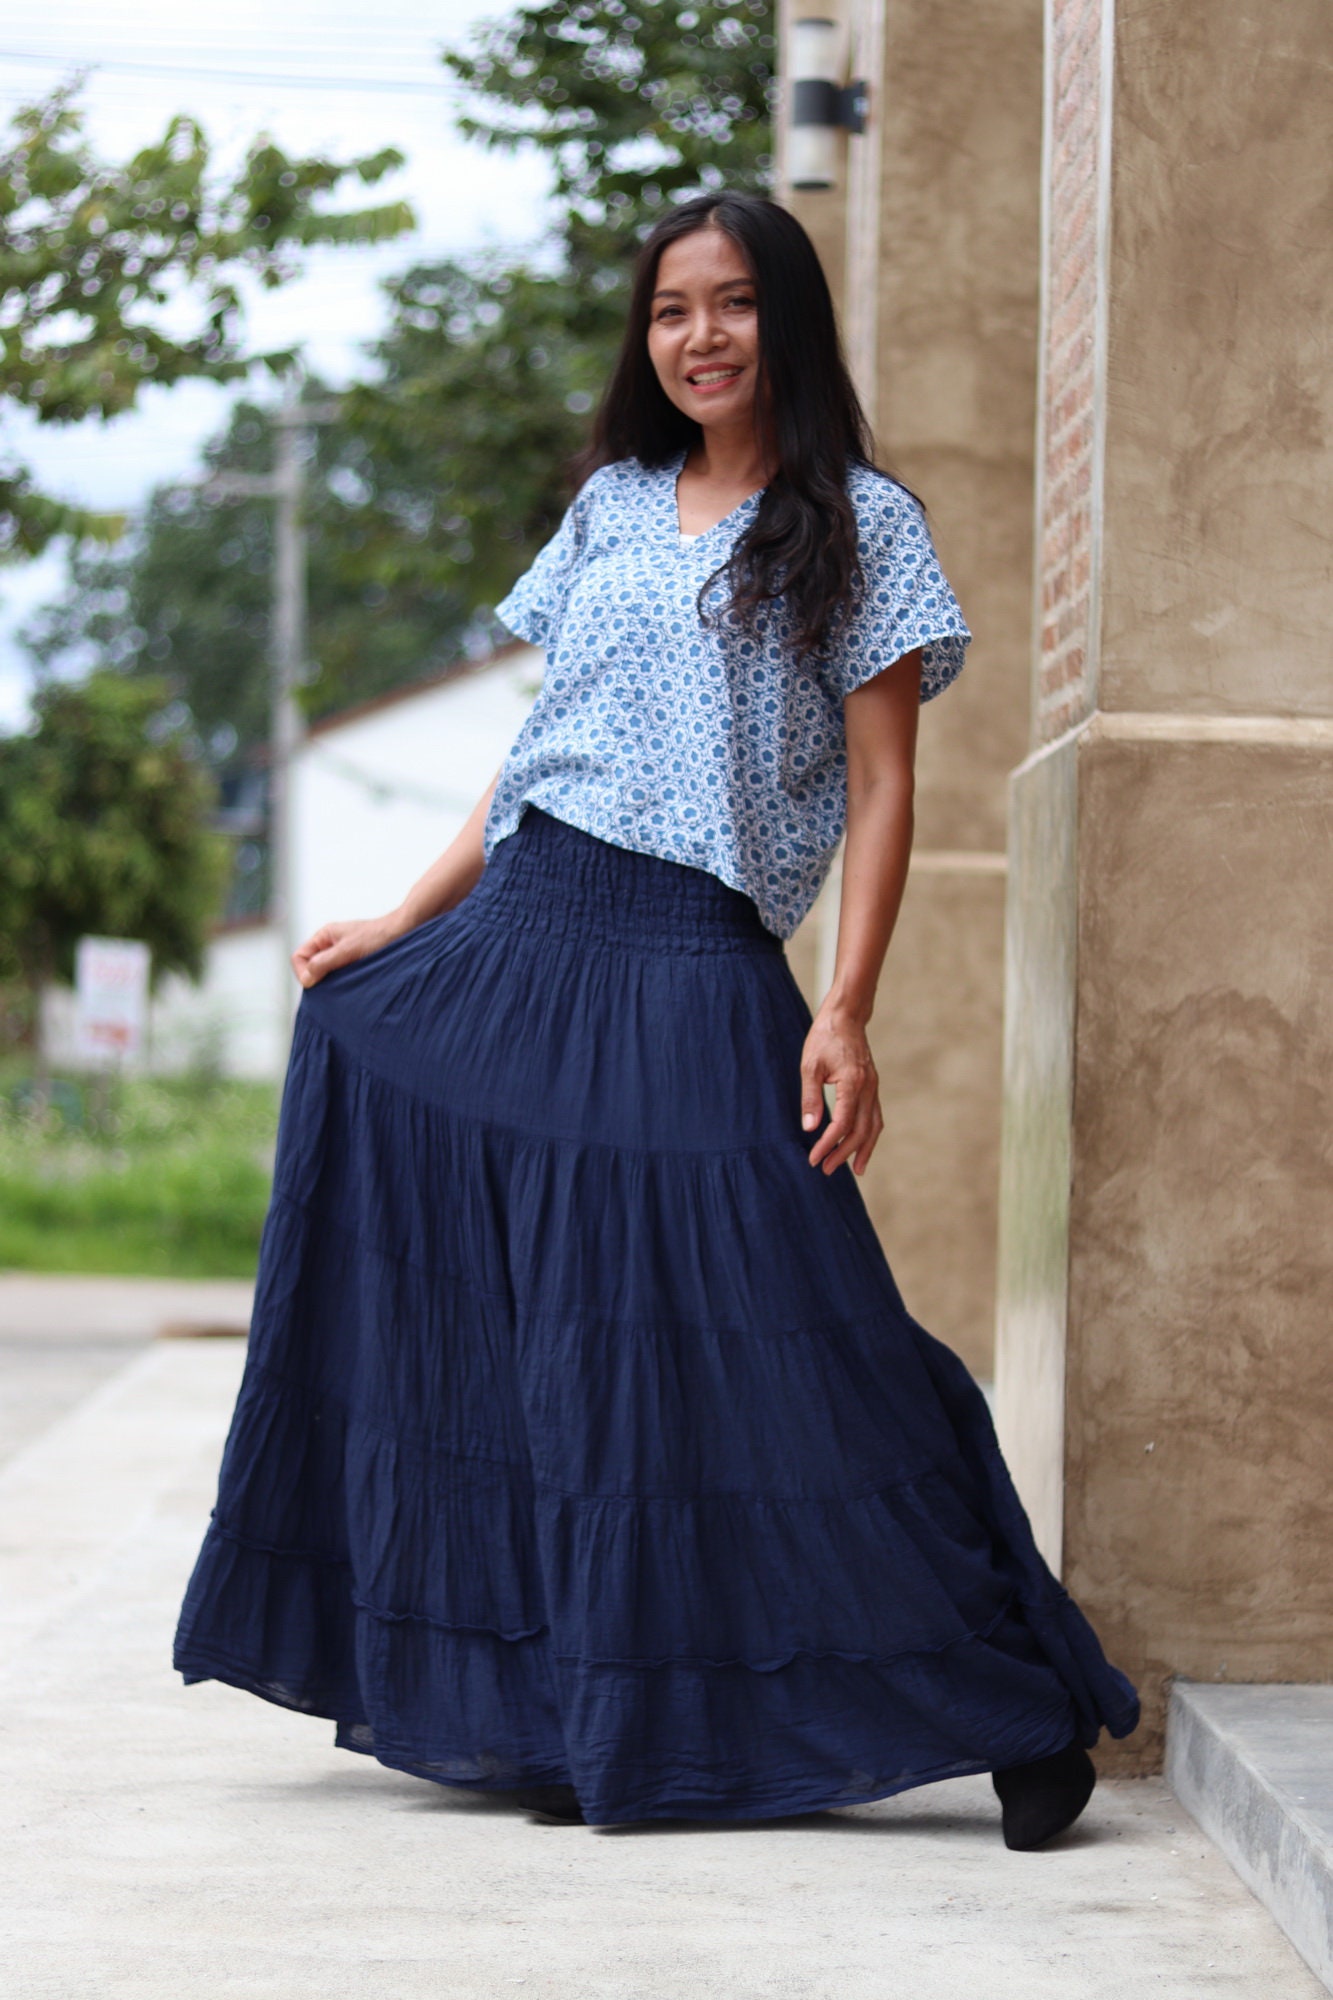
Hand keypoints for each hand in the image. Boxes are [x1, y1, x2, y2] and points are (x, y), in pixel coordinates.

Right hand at [291, 910, 407, 988]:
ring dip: (332, 983)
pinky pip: (341, 977)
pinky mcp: (356, 965)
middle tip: (330, 989)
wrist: (405, 932)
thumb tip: (306, 980)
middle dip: (317, 980)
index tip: (316, 982)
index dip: (303, 971)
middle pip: (311, 967)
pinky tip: (353, 988)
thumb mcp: (347, 950)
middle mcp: (331, 945)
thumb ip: (324, 963)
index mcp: (324, 936)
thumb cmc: (378, 937)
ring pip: (327, 974)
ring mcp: (343, 956)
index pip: (299, 957)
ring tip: (344, 988)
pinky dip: (344, 984)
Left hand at [800, 1005, 883, 1175]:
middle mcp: (868, 1088)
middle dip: (844, 1153)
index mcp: (852, 1082)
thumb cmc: (825, 1038)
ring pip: (873, 1127)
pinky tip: (862, 1146)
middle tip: (826, 1169)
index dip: (828, 1144)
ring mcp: (873, 1088)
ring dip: (864, 1150)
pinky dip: (870, 1135)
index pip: (842, 1123)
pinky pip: (875, 1117)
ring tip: (856, 1170)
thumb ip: (810, 1097)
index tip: (814, 1158)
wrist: (846, 1016)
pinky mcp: (872, 1087)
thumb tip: (809, 1128)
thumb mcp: (810, 1065)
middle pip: (860, 1130)